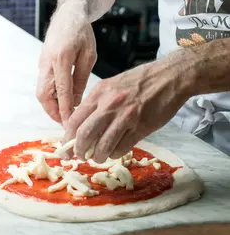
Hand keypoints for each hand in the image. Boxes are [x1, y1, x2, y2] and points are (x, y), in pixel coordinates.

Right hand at [36, 2, 96, 125]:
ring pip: (41, 92)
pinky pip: (43, 85)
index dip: (65, 110)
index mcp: (61, 59)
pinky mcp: (41, 64)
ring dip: (50, 107)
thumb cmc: (82, 33)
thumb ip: (81, 79)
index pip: (61, 92)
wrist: (68, 14)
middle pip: (43, 95)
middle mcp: (47, 63)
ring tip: (64, 117)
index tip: (70, 125)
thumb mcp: (88, 56)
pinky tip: (61, 103)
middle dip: (52, 112)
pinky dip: (50, 97)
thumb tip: (76, 102)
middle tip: (65, 124)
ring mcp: (41, 64)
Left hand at [64, 59, 190, 161]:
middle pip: (84, 135)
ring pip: (103, 146)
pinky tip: (115, 151)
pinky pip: (121, 148)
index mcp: (99, 93)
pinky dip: (115, 154)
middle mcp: (109, 105)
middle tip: (80, 156)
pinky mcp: (141, 127)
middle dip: (79, 150)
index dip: (67, 138)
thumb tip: (83, 126)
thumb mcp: (112, 85)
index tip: (65, 148)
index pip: (74, 120)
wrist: (169, 77)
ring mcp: (126, 117)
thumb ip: (97, 104)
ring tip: (99, 157)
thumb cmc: (139, 81)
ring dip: (98, 156)